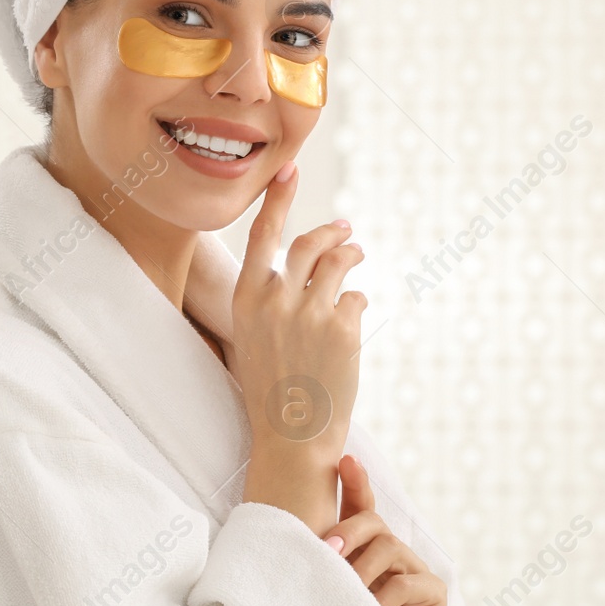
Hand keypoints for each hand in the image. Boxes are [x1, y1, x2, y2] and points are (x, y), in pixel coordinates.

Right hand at [231, 160, 366, 533]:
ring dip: (352, 256)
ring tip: (357, 256)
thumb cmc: (272, 387)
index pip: (263, 234)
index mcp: (247, 298)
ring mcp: (311, 310)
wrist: (292, 435)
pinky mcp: (344, 325)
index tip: (289, 170)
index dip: (278, 199)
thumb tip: (307, 261)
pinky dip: (357, 302)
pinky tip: (352, 319)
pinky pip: (357, 298)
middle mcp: (276, 298)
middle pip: (309, 243)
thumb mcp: (256, 334)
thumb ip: (273, 297)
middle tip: (346, 229)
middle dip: (331, 231)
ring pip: (339, 263)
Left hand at [322, 454, 445, 605]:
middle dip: (347, 530)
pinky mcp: (433, 592)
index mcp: (365, 548)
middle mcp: (391, 552)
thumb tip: (278, 545)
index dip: (354, 481)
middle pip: (372, 521)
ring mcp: (414, 569)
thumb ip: (316, 567)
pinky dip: (384, 596)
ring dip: (362, 567)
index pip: (360, 506)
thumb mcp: (327, 593)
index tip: (345, 459)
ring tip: (347, 588)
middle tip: (327, 550)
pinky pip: (407, 583)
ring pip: (388, 547)